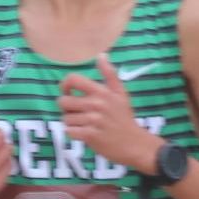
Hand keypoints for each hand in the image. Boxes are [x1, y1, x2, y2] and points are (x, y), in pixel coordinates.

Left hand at [58, 56, 158, 171]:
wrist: (134, 144)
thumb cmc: (124, 118)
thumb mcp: (121, 93)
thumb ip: (110, 74)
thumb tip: (101, 55)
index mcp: (102, 92)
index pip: (73, 79)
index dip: (64, 85)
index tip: (68, 93)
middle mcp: (96, 104)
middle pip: (63, 101)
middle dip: (66, 108)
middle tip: (77, 113)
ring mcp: (93, 120)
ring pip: (66, 119)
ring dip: (71, 123)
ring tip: (83, 124)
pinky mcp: (90, 136)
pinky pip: (69, 132)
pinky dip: (73, 134)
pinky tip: (83, 133)